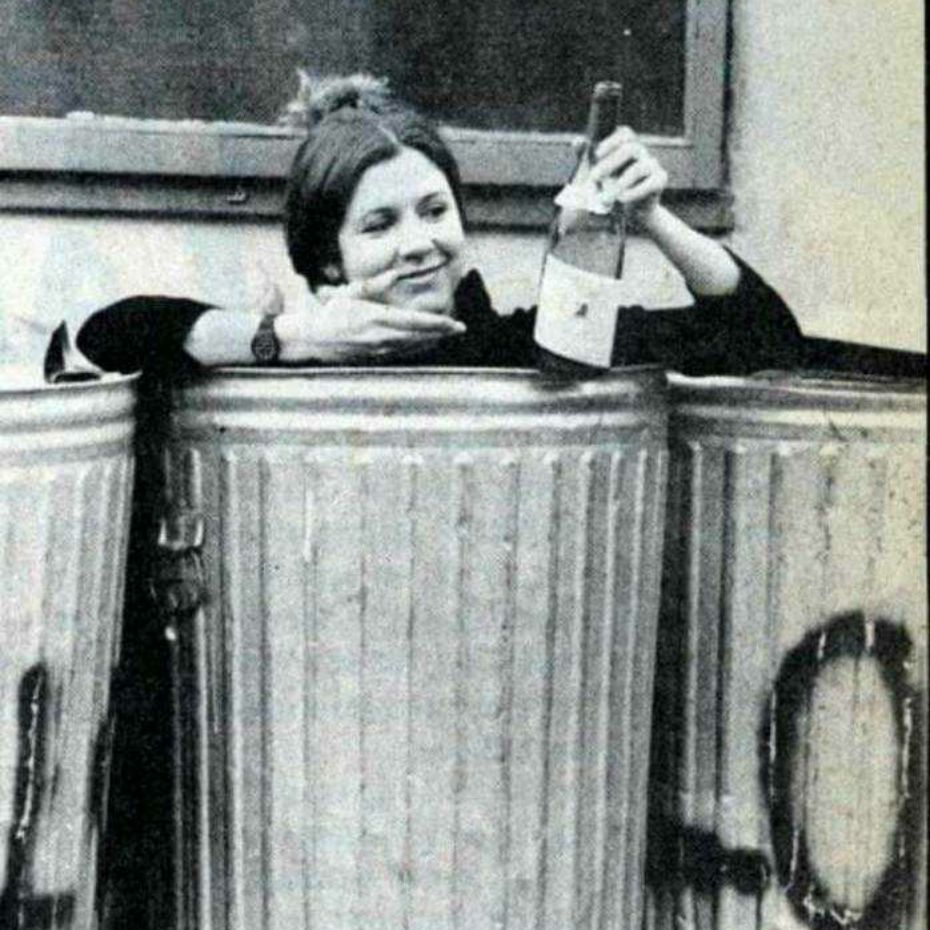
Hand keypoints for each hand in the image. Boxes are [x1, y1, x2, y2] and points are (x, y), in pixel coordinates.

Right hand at [276, 268, 465, 363]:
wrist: (310, 339)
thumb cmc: (328, 312)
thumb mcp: (350, 293)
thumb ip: (375, 284)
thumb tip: (396, 273)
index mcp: (375, 318)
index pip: (415, 322)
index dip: (438, 324)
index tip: (455, 324)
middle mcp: (380, 337)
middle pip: (419, 337)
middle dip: (441, 333)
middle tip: (459, 330)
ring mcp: (377, 350)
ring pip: (412, 347)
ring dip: (431, 341)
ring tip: (447, 335)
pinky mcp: (374, 358)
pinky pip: (401, 353)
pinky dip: (416, 347)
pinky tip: (425, 343)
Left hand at [587, 127, 667, 222]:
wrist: (630, 215)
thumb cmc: (610, 193)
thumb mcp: (595, 179)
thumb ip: (585, 161)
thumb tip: (575, 143)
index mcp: (626, 149)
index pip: (625, 134)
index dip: (611, 142)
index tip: (597, 155)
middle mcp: (641, 154)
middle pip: (631, 148)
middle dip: (610, 164)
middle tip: (594, 179)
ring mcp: (652, 166)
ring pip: (639, 167)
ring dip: (620, 183)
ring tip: (607, 197)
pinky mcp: (660, 180)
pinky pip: (651, 183)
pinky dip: (635, 192)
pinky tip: (623, 199)